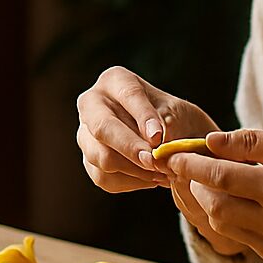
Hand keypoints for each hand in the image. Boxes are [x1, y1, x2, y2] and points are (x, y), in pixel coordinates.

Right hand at [74, 66, 218, 193]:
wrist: (172, 138)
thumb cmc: (174, 118)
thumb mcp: (176, 113)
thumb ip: (164, 125)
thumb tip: (152, 145)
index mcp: (115, 79)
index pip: (127, 94)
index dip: (143, 117)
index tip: (159, 138)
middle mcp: (92, 103)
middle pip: (103, 128)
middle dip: (130, 148)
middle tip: (156, 162)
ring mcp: (86, 133)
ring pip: (102, 157)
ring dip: (136, 170)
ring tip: (164, 173)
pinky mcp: (89, 160)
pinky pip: (104, 178)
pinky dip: (132, 182)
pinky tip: (153, 179)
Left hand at [162, 128, 262, 262]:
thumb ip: (250, 143)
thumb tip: (209, 141)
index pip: (218, 176)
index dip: (190, 164)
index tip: (172, 154)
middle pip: (213, 206)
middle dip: (194, 186)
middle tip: (187, 168)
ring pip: (222, 225)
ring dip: (208, 203)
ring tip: (208, 182)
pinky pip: (239, 237)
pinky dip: (228, 218)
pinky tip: (233, 200)